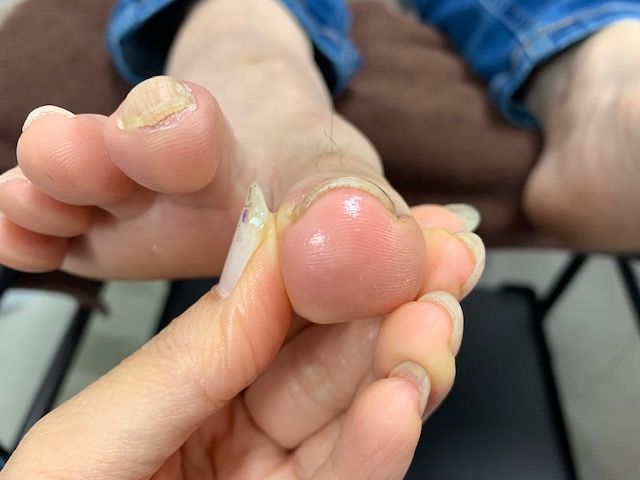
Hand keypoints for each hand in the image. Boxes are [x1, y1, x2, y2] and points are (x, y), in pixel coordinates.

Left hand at [2, 201, 482, 478]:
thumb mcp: (92, 441)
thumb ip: (188, 355)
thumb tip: (262, 255)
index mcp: (191, 393)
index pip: (271, 318)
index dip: (325, 268)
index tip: (373, 225)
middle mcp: (243, 431)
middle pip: (330, 360)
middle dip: (387, 307)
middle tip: (431, 264)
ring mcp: (279, 476)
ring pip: (356, 415)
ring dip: (401, 366)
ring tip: (430, 325)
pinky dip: (382, 443)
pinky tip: (400, 400)